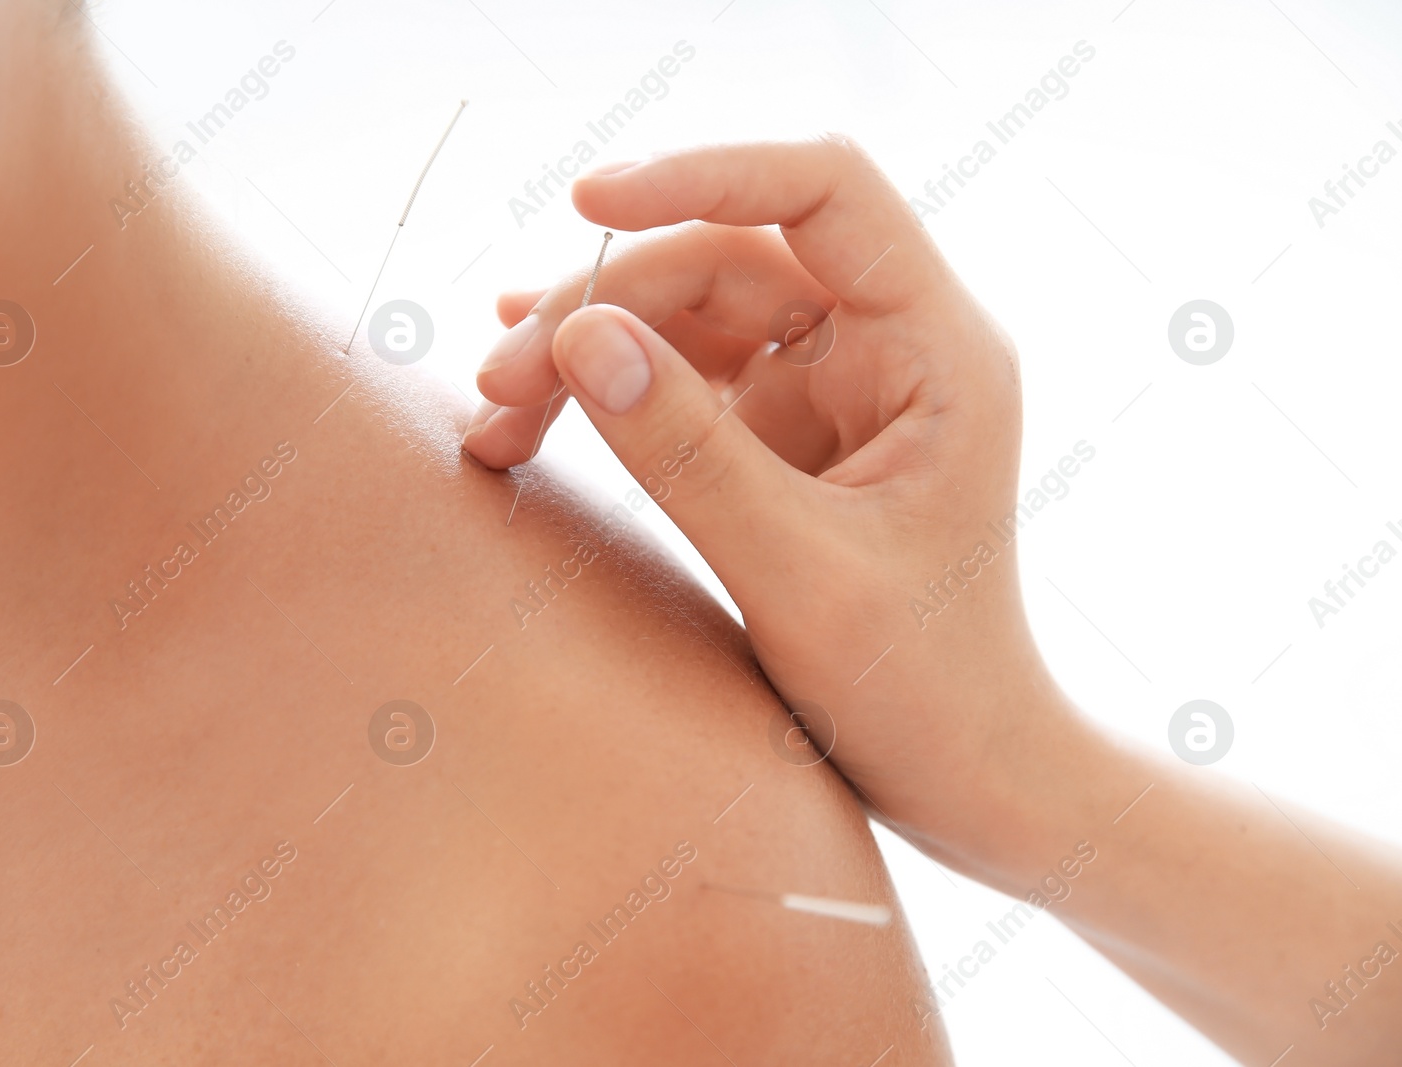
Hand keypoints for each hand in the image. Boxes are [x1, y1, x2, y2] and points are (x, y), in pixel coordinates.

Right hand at [464, 138, 1063, 866]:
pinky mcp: (784, 431)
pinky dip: (606, 390)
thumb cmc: (921, 686)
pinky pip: (681, 377)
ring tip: (494, 417)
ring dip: (587, 352)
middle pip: (724, 258)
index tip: (587, 205)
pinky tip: (532, 401)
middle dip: (605, 304)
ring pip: (689, 314)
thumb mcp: (799, 574)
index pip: (824, 191)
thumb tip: (582, 337)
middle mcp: (886, 343)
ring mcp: (830, 384)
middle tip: (500, 384)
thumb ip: (689, 455)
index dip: (704, 172)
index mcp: (937, 347)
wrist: (962, 769)